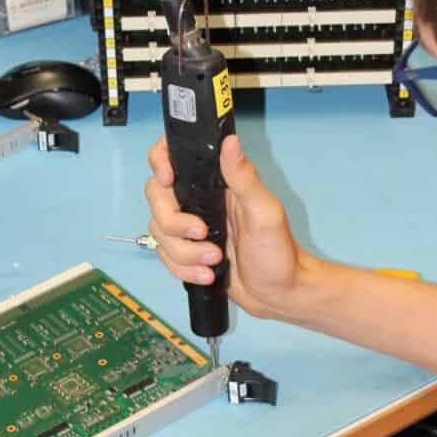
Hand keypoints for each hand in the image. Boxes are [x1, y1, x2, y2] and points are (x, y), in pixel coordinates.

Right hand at [145, 134, 304, 319]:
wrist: (277, 294)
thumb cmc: (279, 252)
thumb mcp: (264, 212)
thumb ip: (245, 177)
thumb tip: (231, 142)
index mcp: (217, 182)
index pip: (175, 156)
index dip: (161, 162)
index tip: (168, 179)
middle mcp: (199, 200)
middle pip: (157, 197)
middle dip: (175, 223)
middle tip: (203, 234)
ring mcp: (189, 226)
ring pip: (159, 231)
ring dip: (184, 252)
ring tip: (214, 260)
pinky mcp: (185, 251)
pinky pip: (164, 255)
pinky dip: (183, 268)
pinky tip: (207, 273)